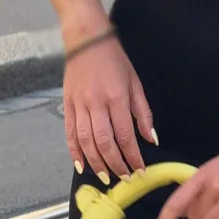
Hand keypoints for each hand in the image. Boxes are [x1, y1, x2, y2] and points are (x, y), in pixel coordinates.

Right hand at [63, 31, 155, 183]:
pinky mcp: (67, 105)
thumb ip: (143, 112)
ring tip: (106, 176)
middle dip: (116, 164)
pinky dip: (74, 152)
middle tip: (125, 177)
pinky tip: (82, 165)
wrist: (87, 41)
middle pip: (105, 142)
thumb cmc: (115, 60)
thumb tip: (151, 139)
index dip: (133, 156)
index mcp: (117, 97)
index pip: (126, 135)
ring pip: (86, 142)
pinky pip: (69, 134)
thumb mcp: (135, 82)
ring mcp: (79, 105)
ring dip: (96, 163)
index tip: (140, 170)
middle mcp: (97, 104)